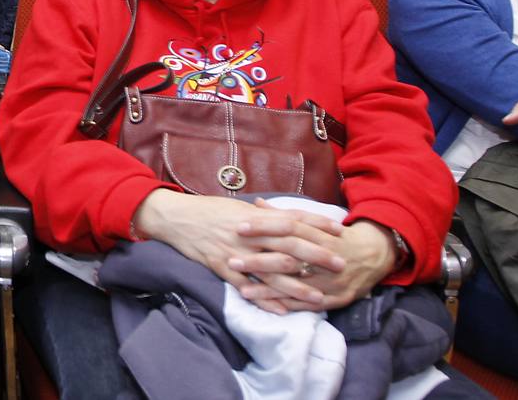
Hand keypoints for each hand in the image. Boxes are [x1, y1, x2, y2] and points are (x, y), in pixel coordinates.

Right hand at [134, 190, 344, 313]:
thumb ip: (266, 215)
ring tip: (318, 297)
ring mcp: (236, 254)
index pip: (293, 219)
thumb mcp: (239, 207)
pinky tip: (282, 310)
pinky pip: (247, 288)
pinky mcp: (222, 269)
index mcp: (256, 217)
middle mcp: (249, 235)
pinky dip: (264, 301)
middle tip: (340, 264)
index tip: (341, 231)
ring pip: (272, 272)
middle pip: (289, 246)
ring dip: (297, 286)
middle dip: (317, 256)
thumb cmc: (208, 210)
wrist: (176, 218)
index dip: (318, 224)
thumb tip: (290, 218)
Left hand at [234, 210, 396, 311]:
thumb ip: (284, 214)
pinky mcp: (336, 298)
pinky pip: (309, 304)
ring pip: (296, 284)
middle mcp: (325, 256)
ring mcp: (331, 279)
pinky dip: (287, 305)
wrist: (375, 255)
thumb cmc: (336, 237)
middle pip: (289, 256)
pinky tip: (267, 307)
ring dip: (268, 288)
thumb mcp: (315, 222)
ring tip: (242, 290)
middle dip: (259, 260)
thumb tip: (256, 204)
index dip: (264, 226)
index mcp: (320, 234)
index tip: (239, 227)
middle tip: (232, 260)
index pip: (289, 226)